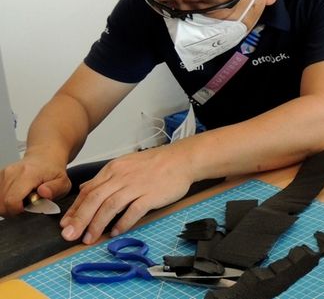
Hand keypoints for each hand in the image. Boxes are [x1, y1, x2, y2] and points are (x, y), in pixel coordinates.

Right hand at [0, 156, 69, 215]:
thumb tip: (44, 193)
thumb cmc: (53, 171)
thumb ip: (55, 189)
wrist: (45, 157)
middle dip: (13, 210)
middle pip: (2, 203)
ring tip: (22, 201)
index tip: (27, 209)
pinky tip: (15, 197)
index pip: (12, 200)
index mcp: (28, 174)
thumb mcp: (63, 182)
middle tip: (26, 206)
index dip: (18, 211)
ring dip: (8, 206)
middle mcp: (12, 172)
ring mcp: (3, 174)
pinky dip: (4, 200)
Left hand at [59, 147, 193, 243]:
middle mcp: (122, 176)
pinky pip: (133, 211)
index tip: (66, 224)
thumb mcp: (125, 164)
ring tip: (89, 239)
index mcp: (113, 169)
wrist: (182, 159)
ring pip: (110, 206)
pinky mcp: (151, 195)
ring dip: (97, 224)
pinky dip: (122, 223)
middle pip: (95, 199)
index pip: (88, 190)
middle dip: (80, 219)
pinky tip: (116, 232)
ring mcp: (137, 185)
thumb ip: (105, 178)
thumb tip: (85, 188)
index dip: (75, 209)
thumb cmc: (156, 164)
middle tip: (70, 235)